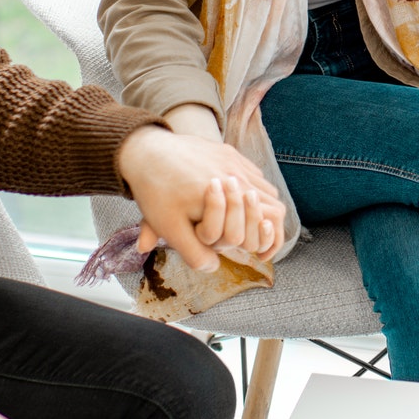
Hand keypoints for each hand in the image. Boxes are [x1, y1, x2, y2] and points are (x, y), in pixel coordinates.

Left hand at [117, 124, 283, 269]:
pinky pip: (252, 171)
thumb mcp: (170, 228)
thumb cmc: (156, 191)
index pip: (269, 219)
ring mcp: (234, 161)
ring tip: (248, 223)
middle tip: (257, 241)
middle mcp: (236, 176)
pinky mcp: (228, 151)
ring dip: (260, 207)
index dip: (268, 241)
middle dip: (268, 225)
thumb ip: (193, 253)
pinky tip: (238, 200)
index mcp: (227, 197)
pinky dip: (252, 188)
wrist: (144, 150)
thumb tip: (213, 268)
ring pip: (265, 187)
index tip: (260, 254)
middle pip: (273, 203)